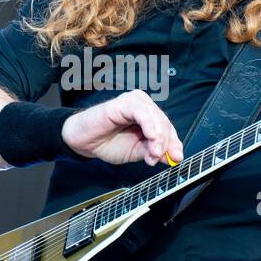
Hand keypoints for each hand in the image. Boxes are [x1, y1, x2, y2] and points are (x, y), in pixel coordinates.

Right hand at [61, 89, 183, 166]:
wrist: (84, 142)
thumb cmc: (108, 143)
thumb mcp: (137, 152)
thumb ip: (155, 152)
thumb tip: (174, 157)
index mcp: (149, 116)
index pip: (168, 128)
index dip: (174, 143)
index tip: (176, 158)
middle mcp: (144, 105)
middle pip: (164, 123)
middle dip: (164, 143)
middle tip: (158, 158)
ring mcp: (134, 102)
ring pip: (156, 117)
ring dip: (158, 138)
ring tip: (153, 153)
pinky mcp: (124, 103)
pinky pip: (142, 112)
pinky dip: (149, 126)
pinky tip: (151, 137)